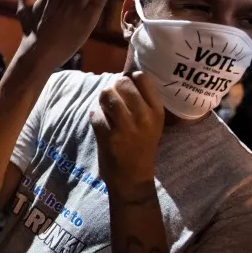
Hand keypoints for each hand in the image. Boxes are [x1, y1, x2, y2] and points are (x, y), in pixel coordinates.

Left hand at [90, 73, 163, 194]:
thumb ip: (141, 101)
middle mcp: (143, 117)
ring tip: (106, 110)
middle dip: (113, 88)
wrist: (132, 176)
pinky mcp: (108, 136)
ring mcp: (125, 127)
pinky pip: (95, 113)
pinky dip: (95, 116)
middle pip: (122, 82)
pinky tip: (101, 125)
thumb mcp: (151, 122)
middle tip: (112, 100)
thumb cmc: (141, 146)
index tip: (125, 88)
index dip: (130, 77)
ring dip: (102, 100)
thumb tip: (123, 76)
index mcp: (157, 111)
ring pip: (106, 94)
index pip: (142, 77)